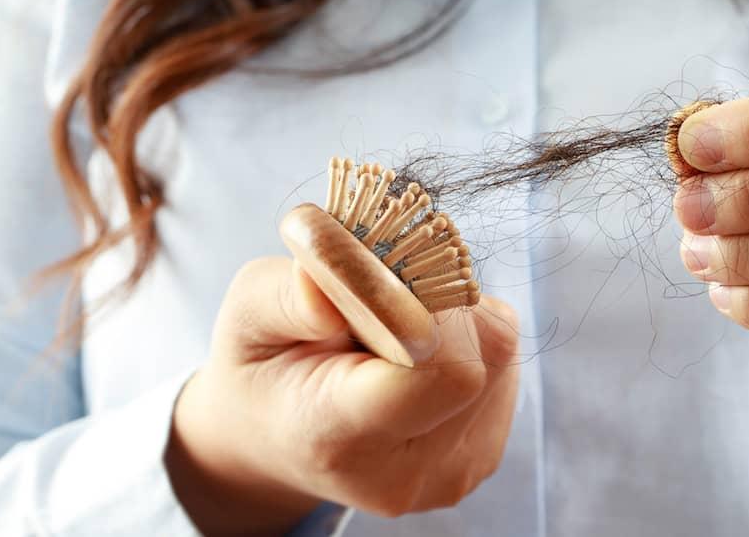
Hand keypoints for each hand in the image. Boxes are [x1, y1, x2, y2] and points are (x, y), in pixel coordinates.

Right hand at [166, 257, 519, 534]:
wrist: (277, 438)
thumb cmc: (264, 368)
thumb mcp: (246, 315)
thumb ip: (287, 294)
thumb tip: (348, 275)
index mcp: (338, 437)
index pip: (439, 372)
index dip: (430, 309)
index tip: (389, 275)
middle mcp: (406, 471)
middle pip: (479, 356)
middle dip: (440, 302)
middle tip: (386, 293)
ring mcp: (452, 473)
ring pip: (498, 352)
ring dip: (456, 318)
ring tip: (394, 328)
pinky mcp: (482, 457)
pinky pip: (502, 367)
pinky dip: (468, 341)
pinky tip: (418, 353)